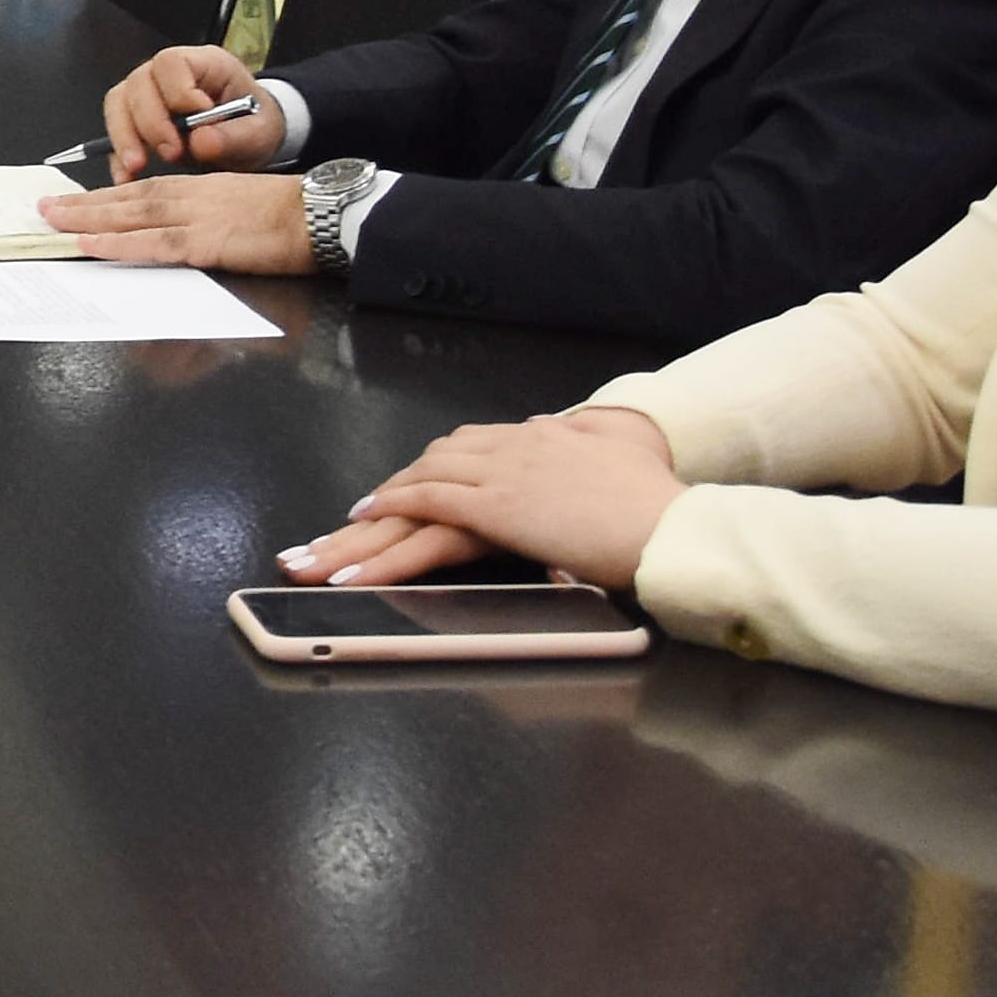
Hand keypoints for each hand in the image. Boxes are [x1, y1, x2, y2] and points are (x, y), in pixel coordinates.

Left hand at [40, 171, 312, 273]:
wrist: (322, 214)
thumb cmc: (290, 216)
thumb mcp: (241, 211)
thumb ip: (210, 222)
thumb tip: (187, 239)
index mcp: (200, 189)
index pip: (143, 190)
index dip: (107, 197)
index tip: (76, 202)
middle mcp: (191, 197)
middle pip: (127, 199)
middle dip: (84, 204)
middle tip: (46, 208)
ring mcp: (196, 218)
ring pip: (130, 216)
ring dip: (87, 218)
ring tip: (53, 221)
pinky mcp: (206, 242)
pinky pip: (151, 243)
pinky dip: (117, 242)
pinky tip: (90, 242)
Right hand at [100, 43, 268, 178]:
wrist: (248, 138)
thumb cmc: (253, 124)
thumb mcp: (258, 133)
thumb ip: (234, 136)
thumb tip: (201, 141)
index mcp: (204, 64)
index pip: (173, 63)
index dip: (178, 90)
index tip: (195, 118)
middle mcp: (168, 73)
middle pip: (139, 83)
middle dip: (151, 121)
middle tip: (171, 153)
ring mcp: (147, 94)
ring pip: (119, 103)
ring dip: (124, 136)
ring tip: (137, 166)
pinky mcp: (135, 119)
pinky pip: (114, 131)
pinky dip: (116, 155)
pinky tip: (125, 178)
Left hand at [281, 405, 686, 597]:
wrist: (674, 520)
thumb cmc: (659, 500)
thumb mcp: (622, 463)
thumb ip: (595, 450)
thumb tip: (585, 446)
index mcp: (539, 438)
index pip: (463, 451)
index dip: (422, 476)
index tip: (391, 495)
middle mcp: (512, 447)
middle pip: (427, 470)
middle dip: (377, 504)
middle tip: (330, 531)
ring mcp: (503, 476)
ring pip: (417, 492)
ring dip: (367, 527)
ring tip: (322, 558)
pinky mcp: (500, 509)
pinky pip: (431, 512)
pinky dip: (391, 527)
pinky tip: (362, 542)